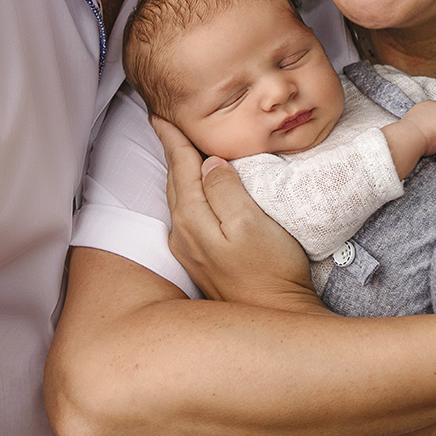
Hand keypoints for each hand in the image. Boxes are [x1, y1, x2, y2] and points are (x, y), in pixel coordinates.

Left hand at [153, 115, 320, 312]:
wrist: (275, 320)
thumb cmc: (271, 272)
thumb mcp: (252, 224)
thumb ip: (226, 190)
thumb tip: (210, 164)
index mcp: (192, 220)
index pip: (180, 167)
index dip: (173, 139)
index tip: (160, 115)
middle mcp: (182, 235)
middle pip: (174, 182)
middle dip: (170, 151)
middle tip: (164, 124)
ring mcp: (189, 251)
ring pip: (178, 199)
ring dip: (177, 172)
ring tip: (178, 150)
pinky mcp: (201, 261)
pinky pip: (187, 215)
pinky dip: (187, 193)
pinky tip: (195, 190)